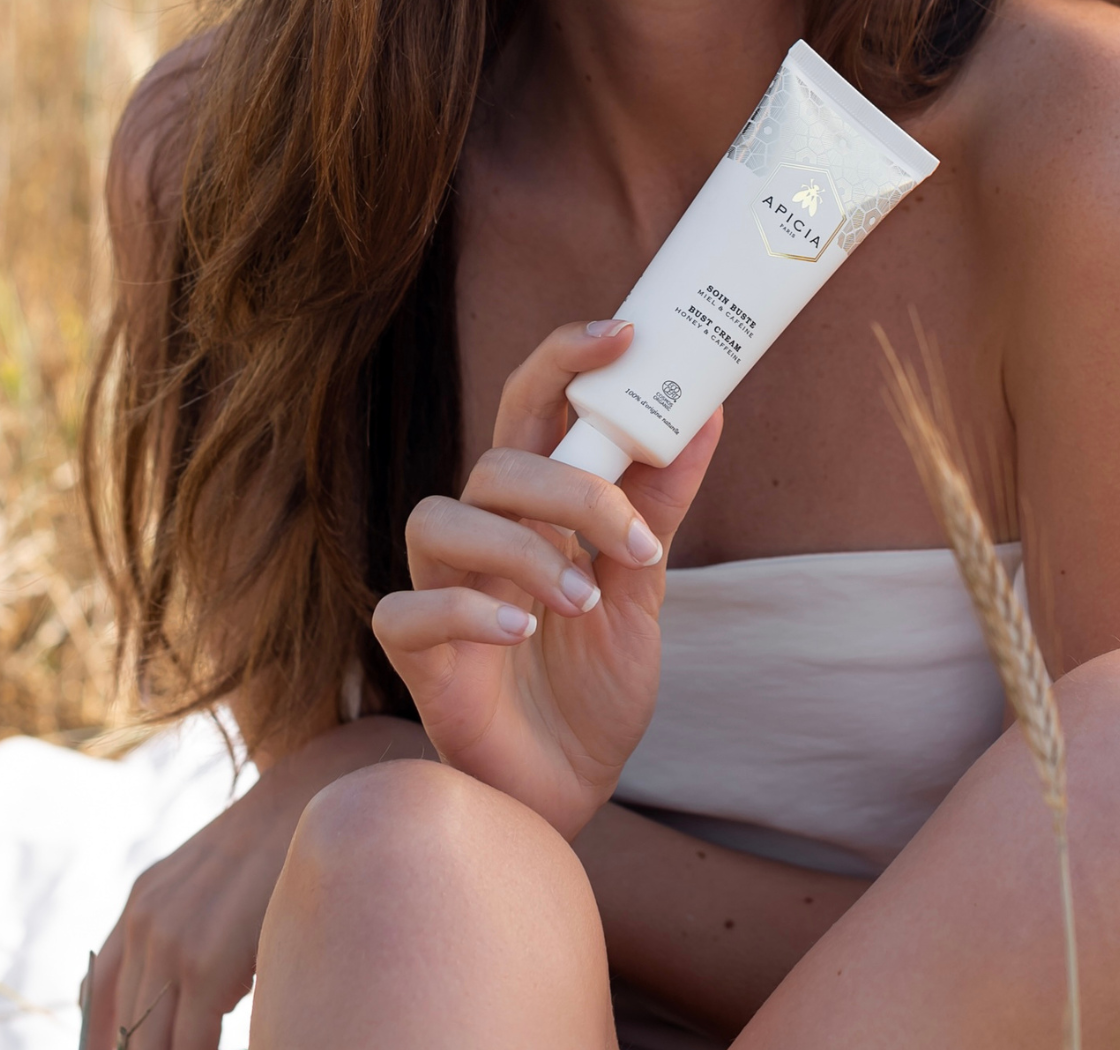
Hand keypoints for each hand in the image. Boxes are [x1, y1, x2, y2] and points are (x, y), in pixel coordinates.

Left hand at [83, 715, 430, 1049]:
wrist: (321, 795)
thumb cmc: (282, 851)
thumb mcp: (216, 881)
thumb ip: (183, 930)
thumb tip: (171, 1009)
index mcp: (142, 906)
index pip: (96, 998)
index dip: (102, 1041)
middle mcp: (147, 923)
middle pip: (123, 1031)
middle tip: (179, 1048)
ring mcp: (170, 942)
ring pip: (151, 1046)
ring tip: (204, 1047)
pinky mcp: (204, 964)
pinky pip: (190, 1046)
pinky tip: (246, 1042)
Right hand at [372, 319, 721, 840]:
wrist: (570, 787)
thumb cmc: (595, 681)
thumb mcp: (642, 585)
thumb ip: (658, 503)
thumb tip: (709, 412)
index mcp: (532, 503)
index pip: (532, 402)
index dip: (565, 356)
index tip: (624, 331)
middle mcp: (480, 532)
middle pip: (495, 461)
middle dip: (564, 483)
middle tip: (628, 536)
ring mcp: (439, 588)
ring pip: (442, 519)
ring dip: (522, 551)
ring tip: (581, 602)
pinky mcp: (414, 653)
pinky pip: (410, 608)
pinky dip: (468, 612)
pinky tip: (521, 633)